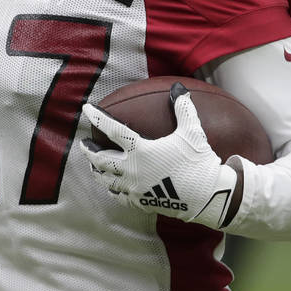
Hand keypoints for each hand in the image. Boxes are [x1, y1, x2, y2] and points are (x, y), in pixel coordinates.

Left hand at [81, 83, 241, 228]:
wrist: (207, 196)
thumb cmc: (198, 161)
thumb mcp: (192, 131)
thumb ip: (182, 108)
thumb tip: (178, 88)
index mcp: (141, 150)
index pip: (112, 129)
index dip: (97, 117)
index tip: (86, 108)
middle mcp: (132, 169)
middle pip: (101, 159)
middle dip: (89, 151)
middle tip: (83, 144)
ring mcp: (135, 188)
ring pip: (107, 181)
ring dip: (98, 172)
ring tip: (93, 168)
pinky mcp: (141, 202)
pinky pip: (121, 197)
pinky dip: (114, 190)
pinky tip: (114, 188)